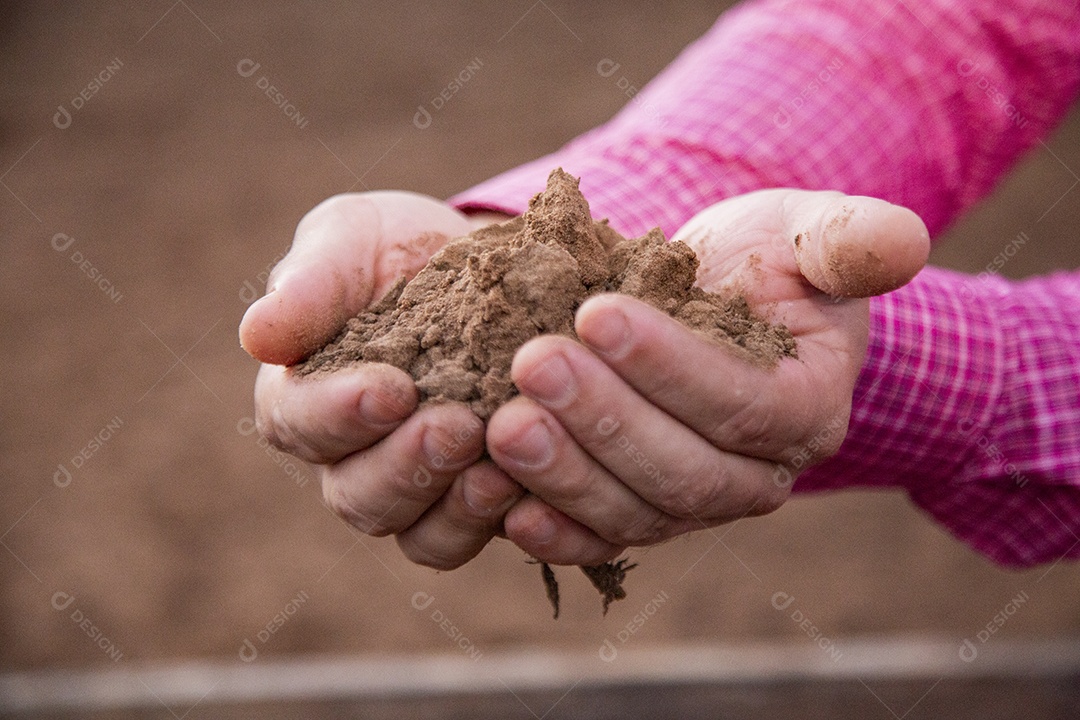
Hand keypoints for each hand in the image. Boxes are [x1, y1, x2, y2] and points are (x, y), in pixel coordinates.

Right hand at [240, 193, 522, 569]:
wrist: (495, 268)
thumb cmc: (401, 249)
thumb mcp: (355, 238)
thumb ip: (313, 280)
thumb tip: (258, 336)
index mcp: (305, 395)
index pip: (298, 422)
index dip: (339, 416)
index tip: (391, 389)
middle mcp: (352, 457)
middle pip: (357, 495)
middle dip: (407, 467)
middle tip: (459, 428)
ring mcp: (416, 488)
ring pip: (415, 531)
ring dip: (454, 508)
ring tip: (500, 470)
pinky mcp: (473, 502)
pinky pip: (473, 536)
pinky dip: (499, 522)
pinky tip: (531, 490)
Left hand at [485, 189, 928, 564]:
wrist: (711, 306)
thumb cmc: (761, 263)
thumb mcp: (805, 234)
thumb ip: (849, 240)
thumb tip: (907, 242)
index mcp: (804, 409)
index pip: (743, 405)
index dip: (672, 366)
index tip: (598, 311)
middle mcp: (755, 476)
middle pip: (683, 471)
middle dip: (605, 420)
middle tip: (533, 365)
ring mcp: (693, 504)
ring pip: (635, 513)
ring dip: (566, 474)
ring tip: (500, 425)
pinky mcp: (639, 513)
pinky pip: (601, 539)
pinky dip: (555, 533)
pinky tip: (502, 506)